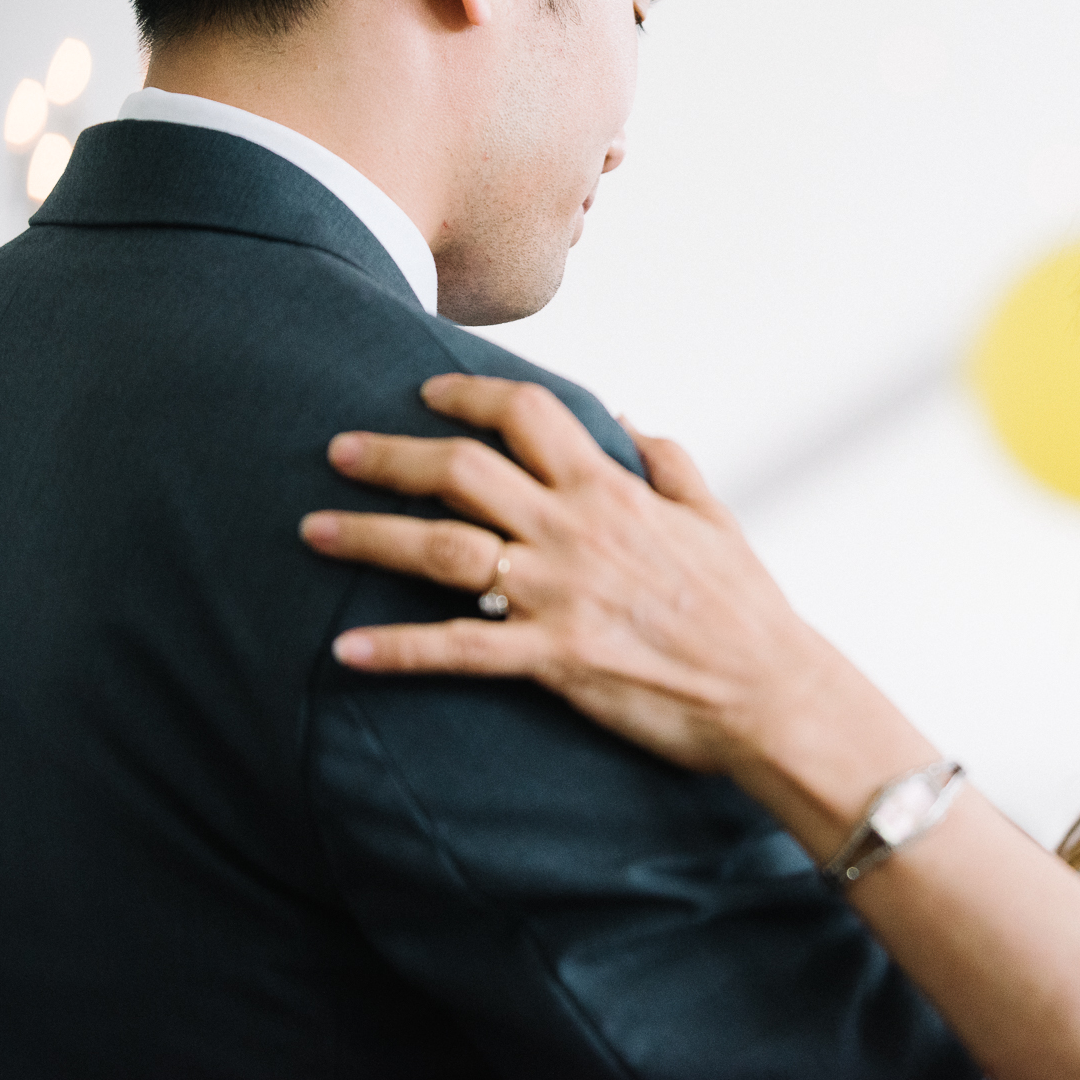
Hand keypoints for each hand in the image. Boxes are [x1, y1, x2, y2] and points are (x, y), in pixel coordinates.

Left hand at [299, 374, 875, 788]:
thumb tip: (626, 420)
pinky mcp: (552, 658)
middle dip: (390, 457)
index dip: (469, 394)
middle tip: (337, 451)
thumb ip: (667, 460)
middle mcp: (574, 531)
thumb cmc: (746, 605)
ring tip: (311, 530)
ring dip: (368, 537)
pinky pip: (457, 650)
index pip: (527, 414)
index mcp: (611, 489)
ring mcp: (557, 594)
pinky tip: (344, 653)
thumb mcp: (714, 515)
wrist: (767, 689)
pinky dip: (396, 650)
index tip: (428, 391)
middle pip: (461, 470)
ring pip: (441, 550)